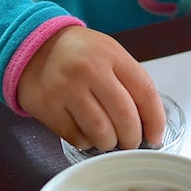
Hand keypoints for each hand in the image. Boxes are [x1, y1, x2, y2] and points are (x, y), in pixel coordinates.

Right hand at [15, 25, 165, 150]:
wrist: (34, 47)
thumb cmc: (80, 54)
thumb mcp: (109, 53)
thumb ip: (129, 81)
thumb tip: (150, 121)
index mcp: (113, 55)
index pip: (145, 92)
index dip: (155, 120)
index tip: (156, 136)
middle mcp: (91, 70)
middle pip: (125, 116)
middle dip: (133, 138)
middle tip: (132, 143)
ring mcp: (68, 89)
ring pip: (101, 132)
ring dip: (110, 143)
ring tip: (109, 140)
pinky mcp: (49, 107)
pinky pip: (76, 137)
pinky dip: (87, 142)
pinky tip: (87, 134)